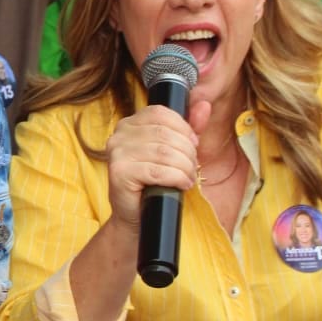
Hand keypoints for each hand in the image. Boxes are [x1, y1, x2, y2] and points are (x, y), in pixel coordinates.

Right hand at [104, 101, 208, 231]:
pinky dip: (176, 178)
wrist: (137, 215)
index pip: (160, 113)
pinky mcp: (119, 172)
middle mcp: (119, 135)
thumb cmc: (155, 182)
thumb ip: (187, 128)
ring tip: (188, 178)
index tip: (194, 144)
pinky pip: (157, 170)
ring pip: (164, 152)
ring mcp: (116, 153)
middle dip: (187, 151)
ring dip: (185, 167)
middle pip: (164, 133)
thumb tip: (204, 105)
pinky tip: (181, 185)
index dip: (183, 127)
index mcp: (129, 124)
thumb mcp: (174, 151)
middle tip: (193, 167)